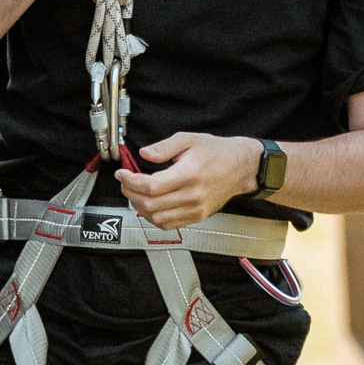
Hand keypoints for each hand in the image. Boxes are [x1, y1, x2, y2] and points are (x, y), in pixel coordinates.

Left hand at [117, 130, 258, 229]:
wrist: (240, 167)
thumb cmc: (217, 152)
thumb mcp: (189, 139)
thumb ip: (164, 147)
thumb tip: (144, 154)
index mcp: (189, 174)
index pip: (151, 186)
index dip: (131, 181)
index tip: (123, 174)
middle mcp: (192, 195)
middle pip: (151, 204)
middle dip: (130, 193)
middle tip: (125, 182)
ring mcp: (195, 209)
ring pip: (157, 218)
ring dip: (139, 207)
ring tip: (135, 193)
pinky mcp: (197, 216)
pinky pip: (168, 224)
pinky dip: (153, 217)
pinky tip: (149, 205)